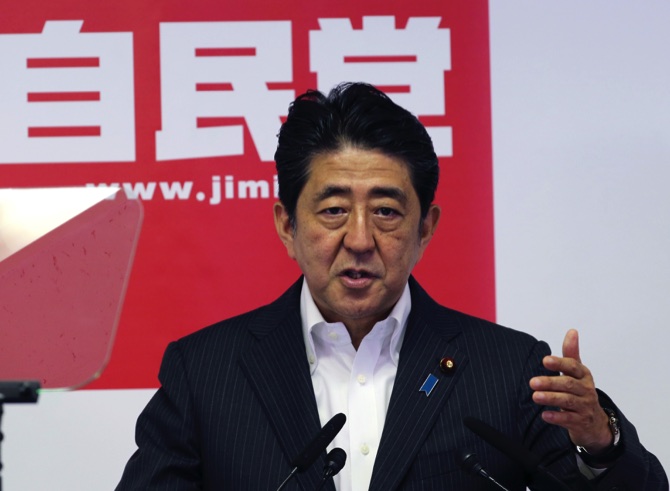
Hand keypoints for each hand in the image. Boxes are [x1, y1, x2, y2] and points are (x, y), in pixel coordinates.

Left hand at [529, 329, 612, 452]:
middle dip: (550, 383)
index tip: (545, 360)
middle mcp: (587, 390)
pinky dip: (557, 417)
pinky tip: (545, 415)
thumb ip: (571, 353)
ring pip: (568, 401)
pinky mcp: (581, 422)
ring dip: (551, 398)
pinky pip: (569, 419)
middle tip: (532, 382)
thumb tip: (572, 330)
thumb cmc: (580, 391)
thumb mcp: (577, 372)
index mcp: (584, 375)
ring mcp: (585, 407)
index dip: (560, 363)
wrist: (594, 422)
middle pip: (568, 384)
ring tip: (535, 396)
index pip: (573, 367)